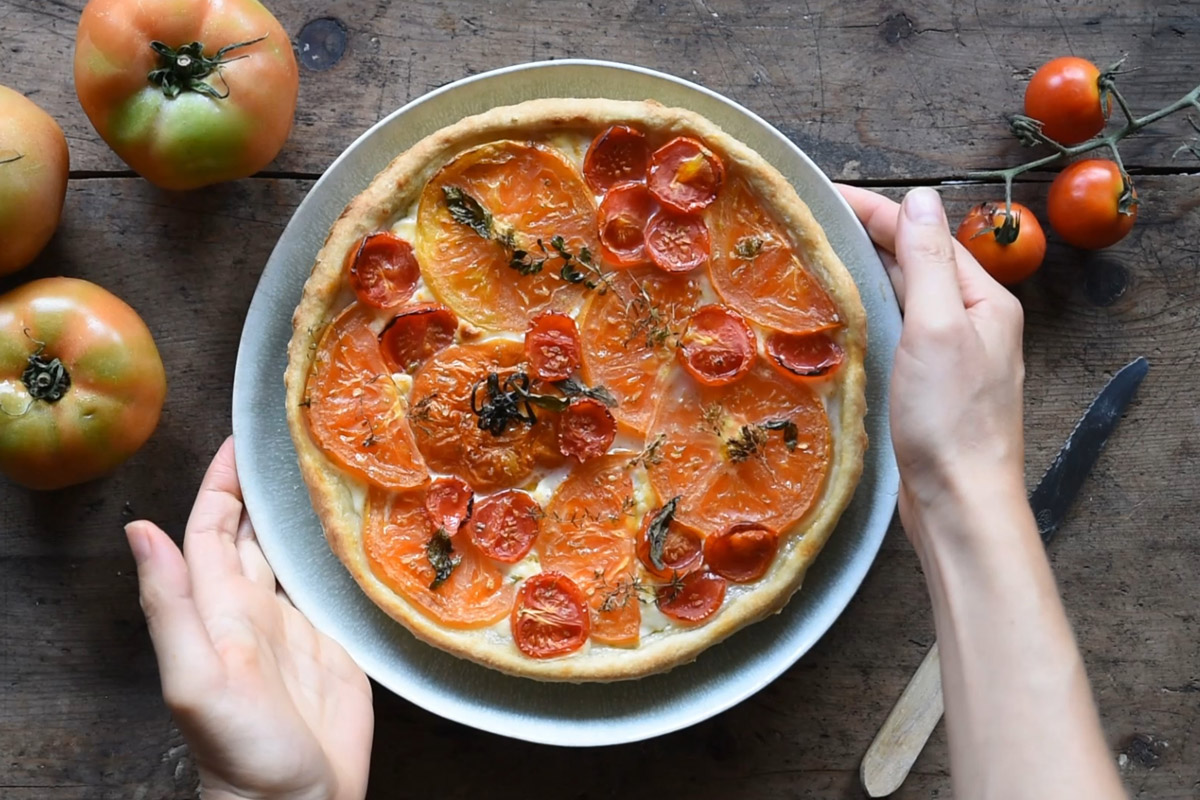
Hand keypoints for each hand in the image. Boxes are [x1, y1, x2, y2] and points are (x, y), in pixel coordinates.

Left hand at [125, 438, 373, 799]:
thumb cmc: (242, 750)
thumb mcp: (196, 678)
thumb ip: (170, 606)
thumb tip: (139, 529)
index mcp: (219, 608)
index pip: (214, 528)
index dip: (223, 484)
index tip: (242, 441)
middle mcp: (254, 608)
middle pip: (253, 533)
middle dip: (263, 488)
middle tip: (292, 444)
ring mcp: (294, 625)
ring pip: (290, 554)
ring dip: (299, 514)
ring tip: (324, 473)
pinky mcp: (333, 642)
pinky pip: (329, 584)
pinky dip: (335, 553)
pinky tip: (354, 534)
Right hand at [838, 186, 1026, 545]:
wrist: (960, 502)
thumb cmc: (951, 420)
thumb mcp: (938, 328)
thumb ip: (928, 262)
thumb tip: (920, 199)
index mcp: (983, 300)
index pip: (926, 236)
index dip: (879, 211)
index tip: (830, 196)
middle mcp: (972, 322)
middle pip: (917, 263)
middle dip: (871, 236)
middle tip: (816, 222)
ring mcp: (950, 355)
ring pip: (906, 297)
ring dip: (869, 272)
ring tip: (823, 256)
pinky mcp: (928, 386)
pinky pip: (899, 331)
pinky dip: (872, 311)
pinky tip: (845, 314)